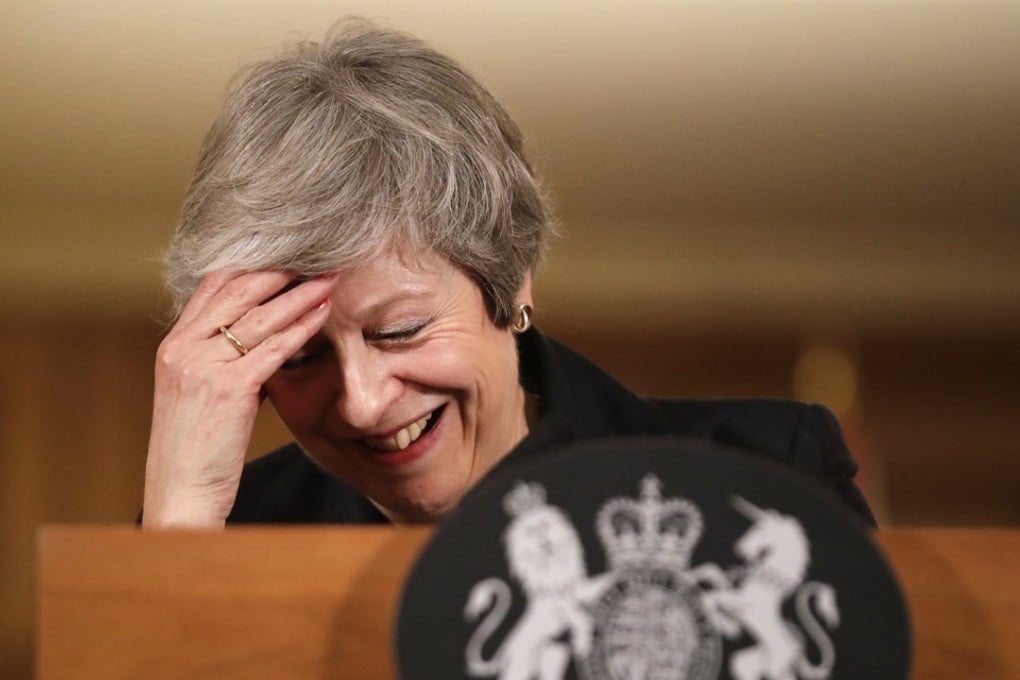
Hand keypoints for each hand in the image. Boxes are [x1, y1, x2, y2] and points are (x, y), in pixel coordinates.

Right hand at [142, 270, 336, 527]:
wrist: (180, 491)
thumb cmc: (196, 448)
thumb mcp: (198, 393)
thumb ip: (221, 361)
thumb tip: (263, 339)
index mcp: (173, 346)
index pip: (211, 287)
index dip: (250, 267)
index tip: (285, 256)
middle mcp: (183, 348)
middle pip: (238, 293)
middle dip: (280, 272)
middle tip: (315, 258)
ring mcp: (203, 366)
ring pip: (260, 317)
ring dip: (300, 295)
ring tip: (329, 280)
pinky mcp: (228, 388)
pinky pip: (273, 348)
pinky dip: (302, 328)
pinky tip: (324, 315)